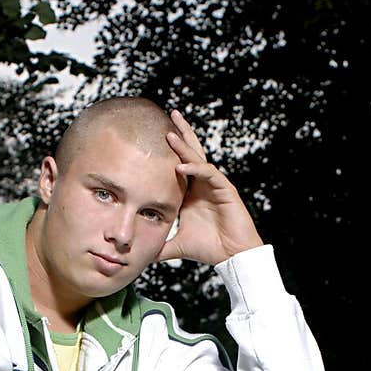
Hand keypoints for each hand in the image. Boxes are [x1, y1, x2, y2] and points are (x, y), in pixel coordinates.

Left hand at [158, 110, 263, 265]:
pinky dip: (195, 168)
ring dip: (185, 145)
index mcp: (191, 192)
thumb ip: (159, 247)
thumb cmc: (208, 248)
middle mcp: (203, 184)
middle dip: (181, 133)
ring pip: (198, 158)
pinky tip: (180, 165)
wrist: (231, 256)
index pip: (178, 164)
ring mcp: (214, 184)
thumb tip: (140, 256)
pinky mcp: (225, 189)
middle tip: (170, 114)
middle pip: (191, 152)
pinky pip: (208, 173)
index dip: (169, 150)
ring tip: (170, 132)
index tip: (153, 136)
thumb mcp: (176, 245)